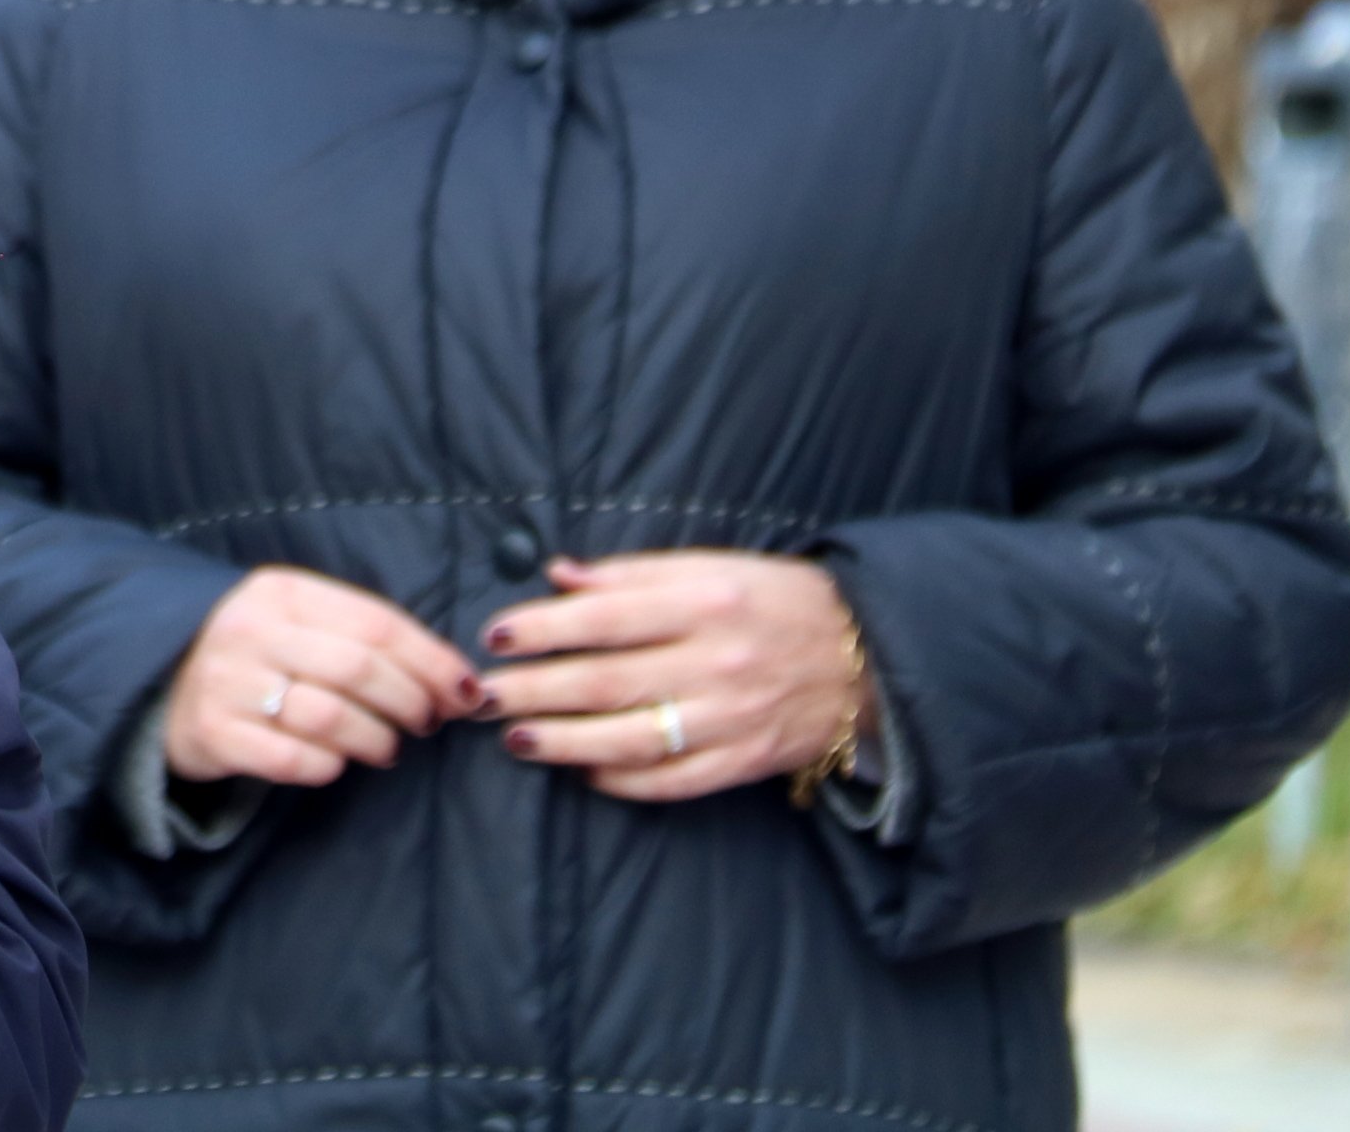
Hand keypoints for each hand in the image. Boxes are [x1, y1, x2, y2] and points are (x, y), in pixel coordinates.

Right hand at [161, 566, 484, 785]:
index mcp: (281, 591)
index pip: (377, 623)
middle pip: (359, 669)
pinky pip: (294, 759)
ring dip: (376, 740)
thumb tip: (454, 679)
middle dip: (411, 703)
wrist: (167, 685)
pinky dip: (328, 766)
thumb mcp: (301, 622)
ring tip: (385, 748)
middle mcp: (251, 629)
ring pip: (330, 717)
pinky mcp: (215, 732)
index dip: (432, 662)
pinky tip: (335, 762)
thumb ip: (365, 638)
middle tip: (427, 723)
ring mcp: (228, 681)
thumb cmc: (261, 656)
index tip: (464, 691)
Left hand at [479, 550, 863, 802]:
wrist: (865, 656)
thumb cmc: (773, 600)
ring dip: (567, 743)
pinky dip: (626, 782)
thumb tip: (557, 575)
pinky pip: (675, 781)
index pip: (606, 619)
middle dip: (536, 691)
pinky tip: (585, 773)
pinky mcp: (746, 760)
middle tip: (484, 697)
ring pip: (633, 739)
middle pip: (607, 683)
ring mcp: (732, 717)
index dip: (544, 629)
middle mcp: (716, 663)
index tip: (495, 637)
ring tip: (518, 740)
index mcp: (704, 603)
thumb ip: (630, 575)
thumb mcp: (710, 566)